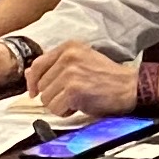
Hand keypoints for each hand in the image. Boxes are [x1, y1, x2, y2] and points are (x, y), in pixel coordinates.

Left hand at [26, 45, 142, 118]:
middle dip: (53, 95)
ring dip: (59, 105)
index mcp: (69, 47)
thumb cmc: (108, 77)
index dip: (33, 81)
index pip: (38, 64)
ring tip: (77, 100)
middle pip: (41, 85)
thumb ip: (55, 66)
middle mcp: (67, 57)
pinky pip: (55, 108)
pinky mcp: (73, 90)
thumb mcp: (81, 63)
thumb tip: (28, 74)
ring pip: (46, 99)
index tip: (34, 92)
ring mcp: (69, 73)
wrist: (131, 86)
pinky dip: (65, 112)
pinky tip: (79, 106)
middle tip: (71, 96)